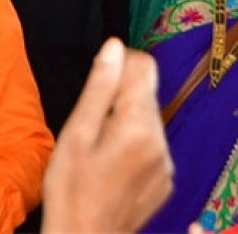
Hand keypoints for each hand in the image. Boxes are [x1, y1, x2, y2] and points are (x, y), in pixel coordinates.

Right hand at [42, 38, 172, 232]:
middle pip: (146, 92)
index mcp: (138, 126)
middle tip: (88, 120)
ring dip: (123, 119)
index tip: (95, 82)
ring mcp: (166, 164)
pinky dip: (131, 142)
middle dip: (118, 95)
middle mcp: (161, 142)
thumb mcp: (75, 133)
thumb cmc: (70, 189)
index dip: (117, 64)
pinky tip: (109, 162)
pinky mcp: (165, 180)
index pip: (143, 66)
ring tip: (95, 144)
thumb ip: (99, 87)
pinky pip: (151, 144)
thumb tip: (114, 47)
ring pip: (147, 118)